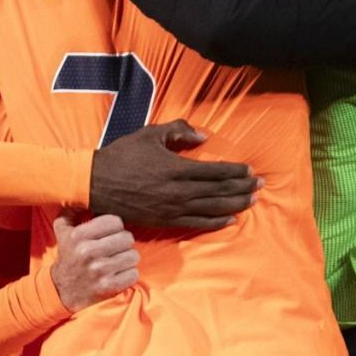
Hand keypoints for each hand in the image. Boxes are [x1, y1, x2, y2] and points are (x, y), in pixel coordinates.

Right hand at [49, 213, 138, 310]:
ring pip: (133, 256)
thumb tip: (85, 194)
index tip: (110, 234)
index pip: (115, 221)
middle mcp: (88, 252)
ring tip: (117, 261)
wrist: (63, 290)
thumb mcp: (62, 231)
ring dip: (128, 259)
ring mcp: (99, 270)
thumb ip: (71, 210)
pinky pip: (133, 274)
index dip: (116, 227)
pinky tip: (118, 274)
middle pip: (127, 238)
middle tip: (116, 249)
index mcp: (78, 236)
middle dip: (123, 243)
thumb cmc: (68, 256)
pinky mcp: (107, 286)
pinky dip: (129, 274)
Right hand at [87, 121, 262, 229]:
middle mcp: (178, 190)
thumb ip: (178, 131)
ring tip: (252, 201)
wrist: (95, 184)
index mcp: (176, 167)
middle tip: (261, 185)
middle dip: (242, 188)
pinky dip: (216, 222)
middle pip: (219, 191)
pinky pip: (196, 223)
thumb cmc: (121, 155)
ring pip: (212, 208)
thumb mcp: (149, 134)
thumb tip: (203, 137)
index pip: (216, 171)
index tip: (250, 170)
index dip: (236, 171)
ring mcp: (172, 208)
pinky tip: (230, 220)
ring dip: (235, 205)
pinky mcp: (165, 221)